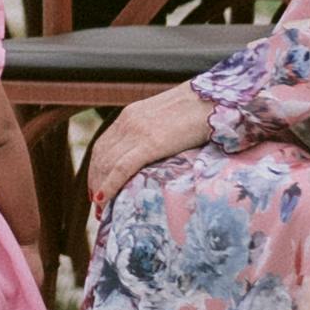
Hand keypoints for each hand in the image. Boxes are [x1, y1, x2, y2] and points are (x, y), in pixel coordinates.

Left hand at [87, 90, 215, 202]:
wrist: (213, 98)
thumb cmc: (199, 109)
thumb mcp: (169, 117)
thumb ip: (157, 131)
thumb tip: (160, 151)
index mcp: (131, 115)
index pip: (104, 145)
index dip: (97, 167)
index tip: (97, 186)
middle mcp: (128, 122)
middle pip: (101, 157)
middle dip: (95, 181)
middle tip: (98, 205)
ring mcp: (137, 132)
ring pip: (107, 164)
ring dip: (100, 188)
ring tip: (102, 210)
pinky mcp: (150, 143)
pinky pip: (122, 168)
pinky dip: (109, 185)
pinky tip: (104, 200)